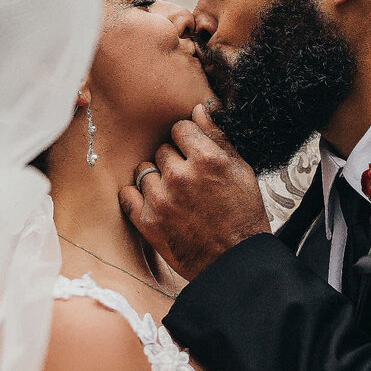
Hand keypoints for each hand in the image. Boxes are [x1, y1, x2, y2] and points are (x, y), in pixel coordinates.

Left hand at [119, 104, 269, 280]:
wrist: (234, 261)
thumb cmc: (242, 215)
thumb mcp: (241, 171)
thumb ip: (218, 138)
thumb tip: (200, 109)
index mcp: (207, 159)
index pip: (181, 128)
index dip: (188, 141)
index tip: (193, 154)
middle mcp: (181, 176)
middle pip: (162, 149)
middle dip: (173, 160)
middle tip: (188, 180)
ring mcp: (161, 199)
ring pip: (144, 170)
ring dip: (156, 180)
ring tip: (175, 196)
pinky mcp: (147, 221)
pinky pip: (127, 194)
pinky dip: (137, 197)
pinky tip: (154, 204)